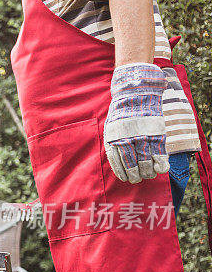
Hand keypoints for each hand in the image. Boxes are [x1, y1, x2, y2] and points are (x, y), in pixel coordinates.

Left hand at [103, 63, 169, 183]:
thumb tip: (117, 162)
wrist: (136, 92)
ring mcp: (143, 135)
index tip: (125, 178)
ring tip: (148, 175)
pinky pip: (159, 151)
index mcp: (114, 137)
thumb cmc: (122, 112)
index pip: (117, 160)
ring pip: (146, 160)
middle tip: (137, 179)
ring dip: (147, 171)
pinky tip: (161, 170)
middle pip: (132, 163)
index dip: (122, 172)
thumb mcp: (111, 126)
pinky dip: (160, 163)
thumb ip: (113, 142)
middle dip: (135, 174)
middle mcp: (128, 137)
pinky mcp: (156, 131)